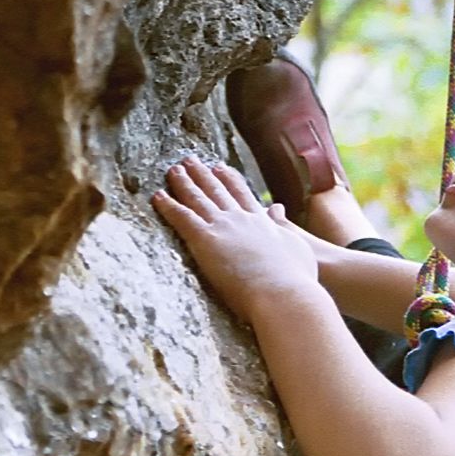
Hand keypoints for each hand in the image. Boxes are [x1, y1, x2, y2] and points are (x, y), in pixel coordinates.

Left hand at [152, 158, 318, 320]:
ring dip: (183, 183)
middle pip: (217, 191)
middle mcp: (240, 219)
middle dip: (203, 175)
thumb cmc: (296, 281)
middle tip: (191, 161)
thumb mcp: (297, 248)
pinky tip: (157, 196)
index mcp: (262, 222)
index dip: (229, 180)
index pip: (242, 194)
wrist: (283, 294)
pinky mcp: (205, 240)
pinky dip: (168, 206)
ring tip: (172, 170)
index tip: (220, 168)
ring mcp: (222, 227)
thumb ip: (282, 227)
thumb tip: (276, 209)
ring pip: (198, 199)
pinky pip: (181, 218)